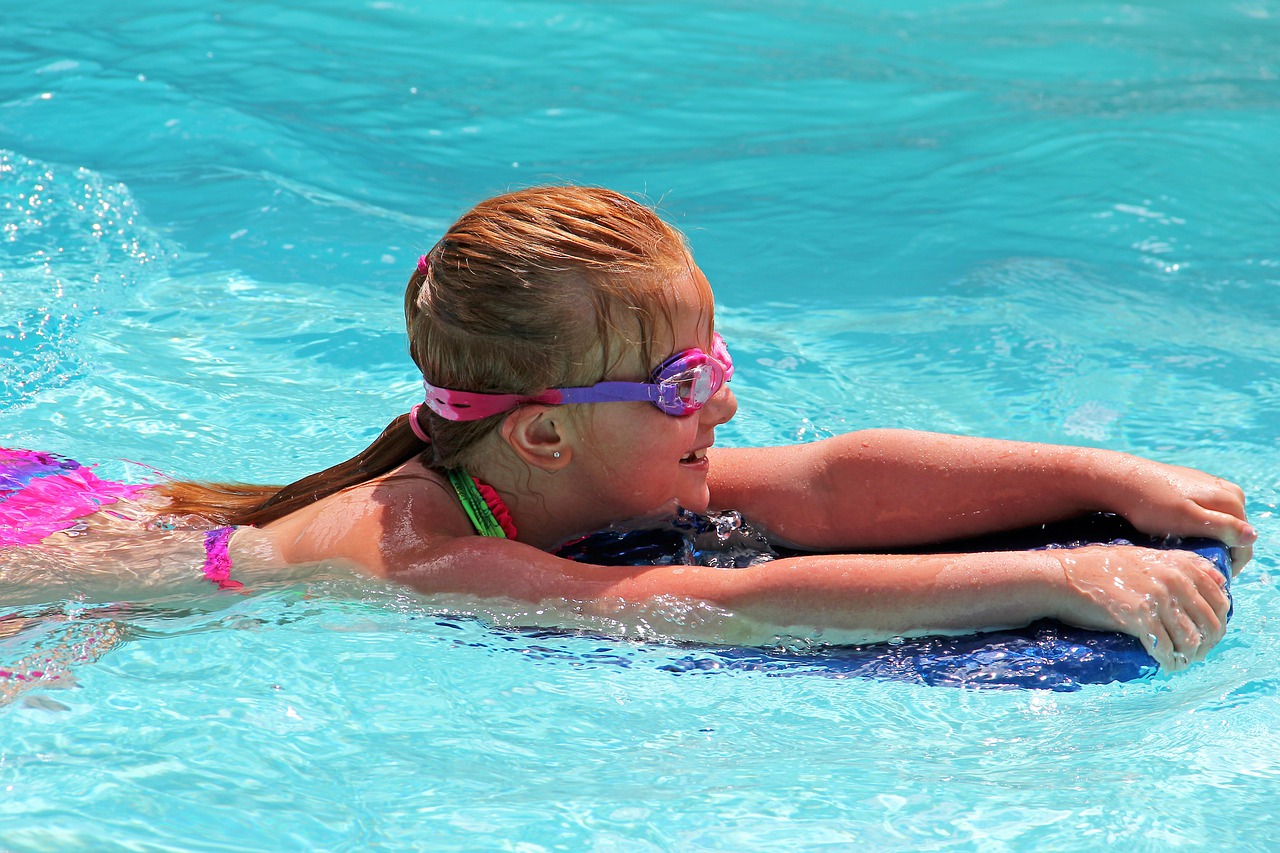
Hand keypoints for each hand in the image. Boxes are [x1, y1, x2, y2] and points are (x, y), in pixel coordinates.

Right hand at [1050, 545, 1230, 670]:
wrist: (1063, 577)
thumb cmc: (1098, 567)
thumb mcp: (1144, 556)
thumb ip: (1182, 564)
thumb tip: (1220, 579)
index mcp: (1178, 564)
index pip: (1220, 598)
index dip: (1219, 621)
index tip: (1209, 634)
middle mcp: (1173, 580)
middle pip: (1210, 622)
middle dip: (1207, 643)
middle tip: (1195, 653)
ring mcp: (1157, 599)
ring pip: (1191, 639)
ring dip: (1188, 656)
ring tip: (1179, 661)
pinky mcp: (1140, 618)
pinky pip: (1166, 648)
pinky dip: (1168, 661)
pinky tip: (1164, 664)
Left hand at [1099, 455, 1255, 574]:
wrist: (1122, 480)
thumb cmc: (1152, 505)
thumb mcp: (1187, 520)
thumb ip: (1221, 527)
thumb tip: (1252, 536)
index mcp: (1231, 499)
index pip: (1245, 542)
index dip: (1231, 564)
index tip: (1210, 575)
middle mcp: (1227, 490)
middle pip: (1235, 531)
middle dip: (1221, 550)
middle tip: (1195, 564)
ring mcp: (1211, 485)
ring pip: (1220, 521)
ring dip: (1210, 538)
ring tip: (1187, 550)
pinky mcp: (1193, 485)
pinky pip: (1206, 511)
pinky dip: (1199, 525)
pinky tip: (1180, 532)